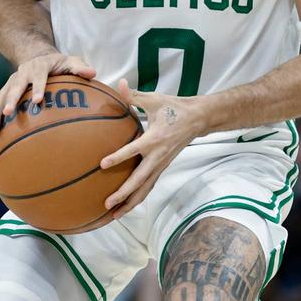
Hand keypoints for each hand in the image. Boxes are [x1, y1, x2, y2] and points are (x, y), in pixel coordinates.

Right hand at [0, 53, 95, 133]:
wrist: (37, 57)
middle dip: (10, 99)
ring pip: (0, 96)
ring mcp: (11, 81)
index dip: (38, 87)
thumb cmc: (59, 64)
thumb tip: (92, 73)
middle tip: (8, 113)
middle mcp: (22, 73)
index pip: (38, 76)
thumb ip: (80, 67)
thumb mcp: (71, 61)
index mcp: (39, 66)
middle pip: (15, 86)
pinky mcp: (5, 90)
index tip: (37, 100)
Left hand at [99, 79, 206, 218]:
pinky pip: (149, 186)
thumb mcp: (154, 99)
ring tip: (114, 215)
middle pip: (139, 180)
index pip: (133, 150)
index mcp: (154, 139)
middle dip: (123, 194)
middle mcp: (158, 156)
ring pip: (145, 189)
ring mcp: (161, 164)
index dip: (118, 157)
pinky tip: (126, 207)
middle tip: (107, 203)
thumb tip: (118, 84)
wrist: (198, 119)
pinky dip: (138, 198)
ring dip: (130, 203)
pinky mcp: (162, 167)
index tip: (102, 164)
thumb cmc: (174, 108)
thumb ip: (134, 96)